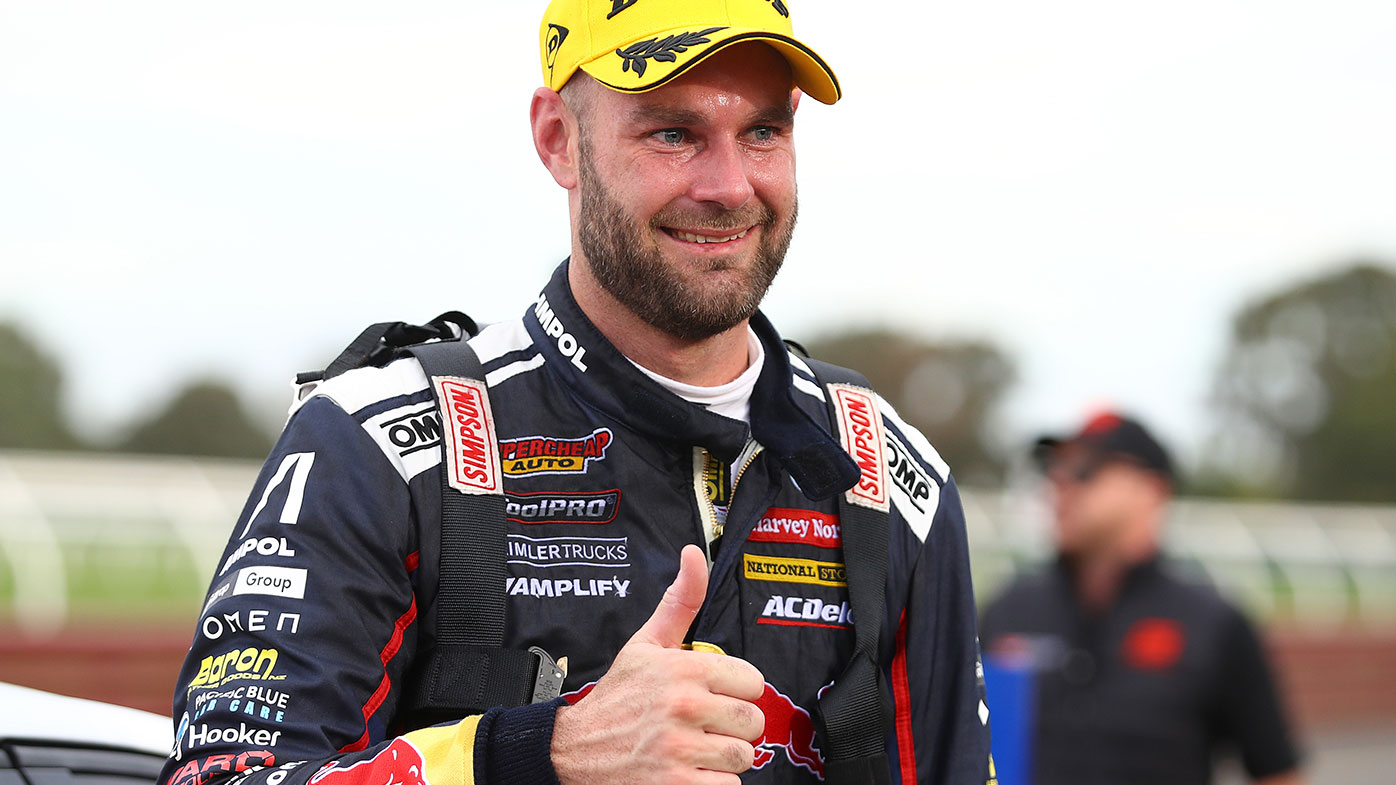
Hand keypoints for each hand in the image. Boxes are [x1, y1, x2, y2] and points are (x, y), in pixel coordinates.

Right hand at [551, 545, 765, 784]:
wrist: (573, 751)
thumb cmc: (618, 697)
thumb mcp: (646, 644)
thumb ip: (680, 601)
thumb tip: (696, 554)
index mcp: (682, 669)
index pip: (753, 682)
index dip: (734, 691)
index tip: (713, 695)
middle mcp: (684, 706)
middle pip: (752, 722)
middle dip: (733, 727)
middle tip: (705, 725)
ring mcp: (680, 749)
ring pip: (743, 757)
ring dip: (723, 758)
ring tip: (695, 749)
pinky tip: (687, 772)